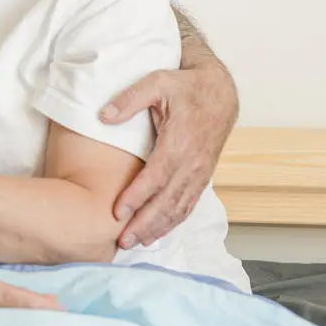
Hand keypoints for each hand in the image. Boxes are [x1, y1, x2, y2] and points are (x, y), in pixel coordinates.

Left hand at [99, 60, 238, 247]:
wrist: (222, 92)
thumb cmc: (186, 87)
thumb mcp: (158, 82)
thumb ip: (130, 98)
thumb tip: (103, 115)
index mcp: (180, 142)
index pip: (157, 176)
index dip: (137, 196)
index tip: (117, 212)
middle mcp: (193, 163)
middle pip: (168, 200)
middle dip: (145, 223)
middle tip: (122, 241)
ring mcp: (200, 172)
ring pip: (179, 207)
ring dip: (158, 228)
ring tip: (135, 243)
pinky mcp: (202, 177)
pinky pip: (188, 204)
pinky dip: (173, 222)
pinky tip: (157, 233)